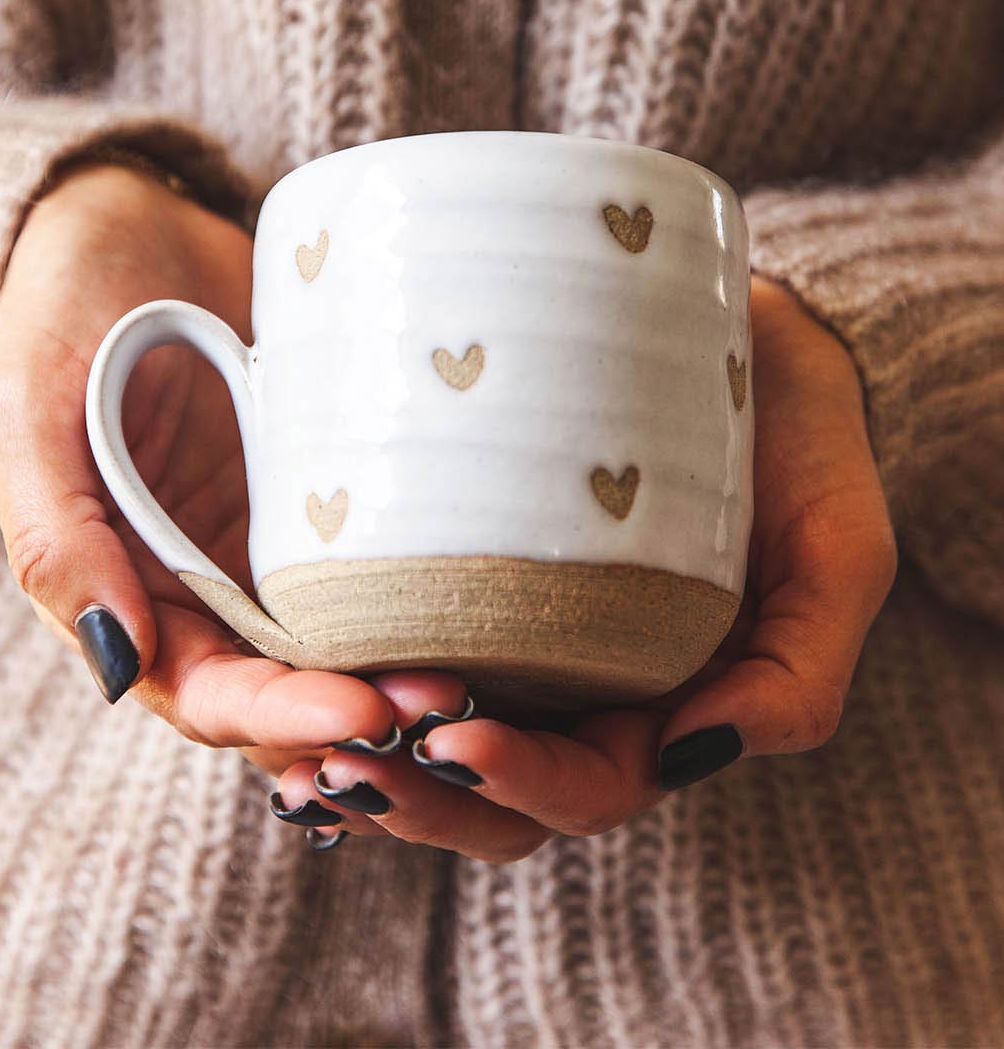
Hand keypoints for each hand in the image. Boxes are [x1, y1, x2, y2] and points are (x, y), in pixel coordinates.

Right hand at [0, 162, 468, 818]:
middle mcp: (199, 580)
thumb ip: (57, 540)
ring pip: (337, 636)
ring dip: (398, 663)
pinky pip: (370, 557)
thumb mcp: (29, 411)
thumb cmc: (61, 306)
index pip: (200, 688)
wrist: (133, 217)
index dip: (278, 716)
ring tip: (476, 669)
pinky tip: (475, 600)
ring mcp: (266, 536)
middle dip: (360, 709)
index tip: (362, 716)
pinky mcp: (322, 488)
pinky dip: (414, 590)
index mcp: (120, 585)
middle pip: (284, 682)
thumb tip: (117, 668)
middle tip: (446, 699)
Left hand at [271, 273, 897, 860]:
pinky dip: (339, 664)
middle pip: (483, 783)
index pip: (582, 785)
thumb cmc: (799, 443)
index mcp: (659, 704)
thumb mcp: (840, 552)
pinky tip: (285, 645)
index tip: (453, 735)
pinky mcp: (463, 558)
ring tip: (297, 729)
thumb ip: (801, 673)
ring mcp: (514, 627)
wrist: (746, 335)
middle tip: (342, 758)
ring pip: (424, 727)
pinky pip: (392, 630)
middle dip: (413, 791)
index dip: (517, 784)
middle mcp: (575, 683)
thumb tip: (693, 753)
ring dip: (360, 748)